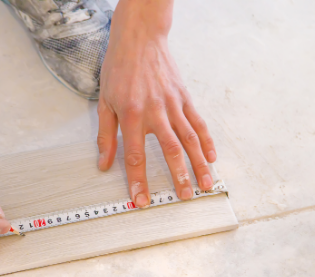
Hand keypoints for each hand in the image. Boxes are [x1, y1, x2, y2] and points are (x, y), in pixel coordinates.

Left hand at [97, 0, 216, 207]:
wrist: (139, 39)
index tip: (141, 200)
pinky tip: (211, 157)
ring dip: (198, 164)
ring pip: (189, 139)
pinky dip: (206, 141)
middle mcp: (155, 112)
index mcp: (132, 114)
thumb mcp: (104, 102)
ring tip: (205, 184)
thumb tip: (103, 164)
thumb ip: (105, 135)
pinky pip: (198, 122)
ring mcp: (173, 105)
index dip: (138, 181)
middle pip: (170, 150)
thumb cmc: (119, 69)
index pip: (135, 155)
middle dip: (178, 176)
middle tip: (184, 197)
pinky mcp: (184, 98)